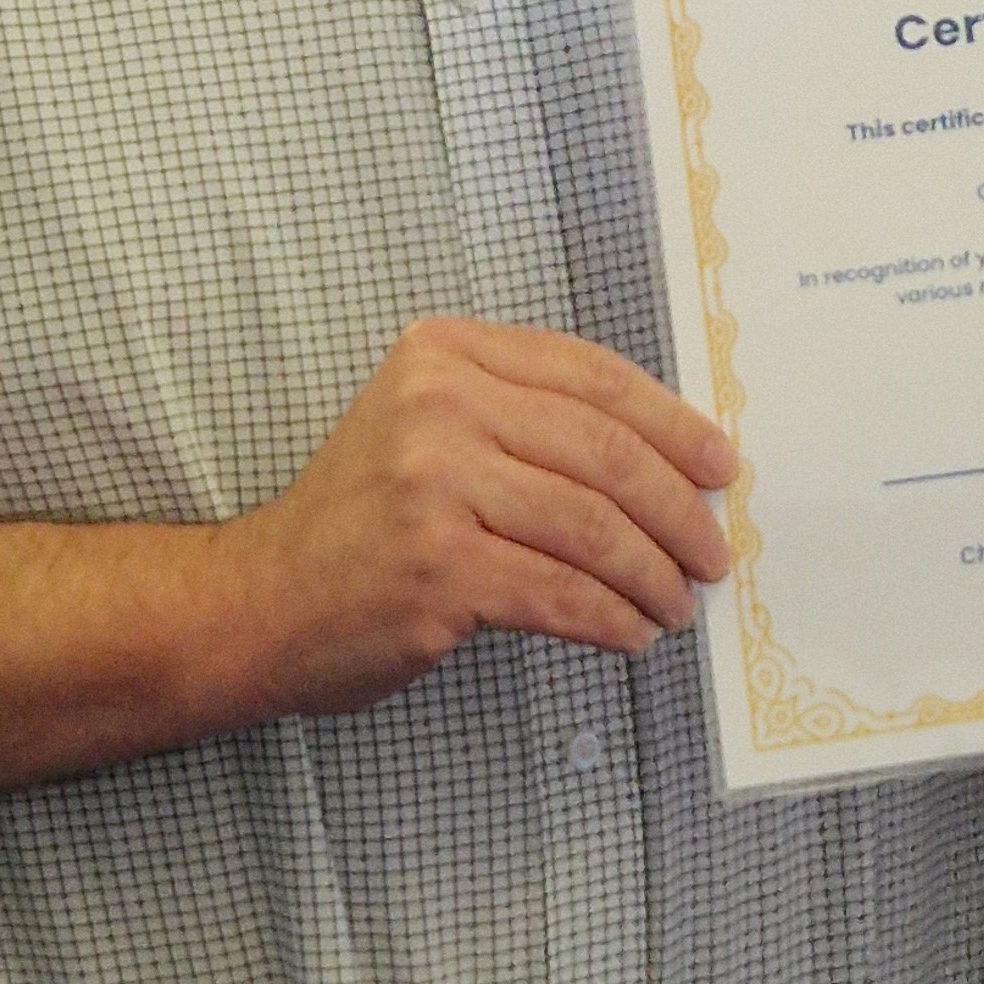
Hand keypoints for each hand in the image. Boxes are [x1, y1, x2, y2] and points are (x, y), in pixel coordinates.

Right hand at [233, 316, 736, 716]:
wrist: (264, 598)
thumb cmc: (365, 516)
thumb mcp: (432, 424)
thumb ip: (524, 415)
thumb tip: (666, 458)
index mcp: (447, 351)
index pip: (592, 376)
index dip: (672, 423)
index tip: (720, 465)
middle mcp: (440, 404)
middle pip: (604, 451)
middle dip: (677, 508)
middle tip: (714, 549)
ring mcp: (435, 486)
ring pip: (592, 526)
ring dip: (653, 572)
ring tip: (679, 601)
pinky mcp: (438, 569)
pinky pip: (560, 593)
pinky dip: (611, 618)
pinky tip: (632, 632)